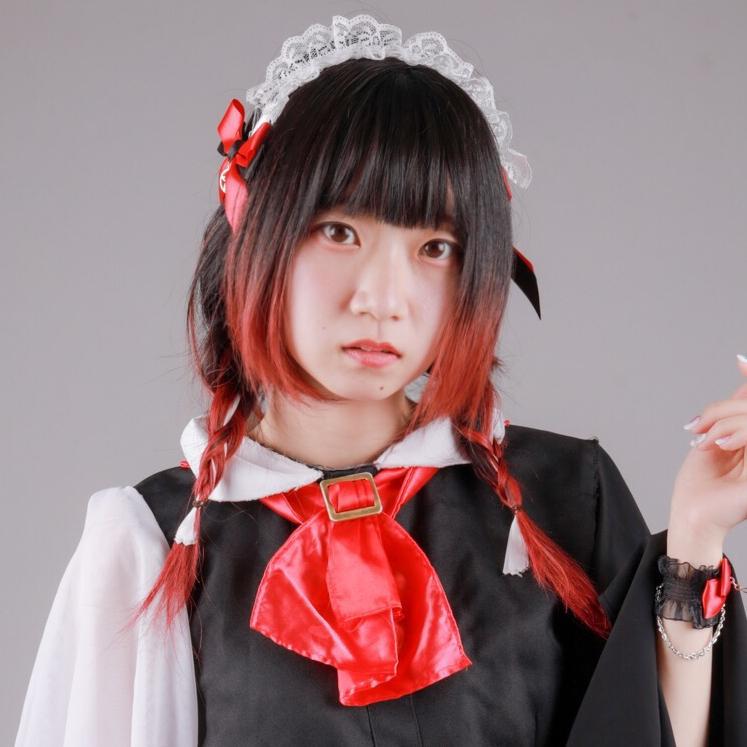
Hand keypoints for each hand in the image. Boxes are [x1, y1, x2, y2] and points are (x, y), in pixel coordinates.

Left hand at [669, 354, 746, 549]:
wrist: (693, 512)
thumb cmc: (702, 481)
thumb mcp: (715, 437)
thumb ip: (734, 411)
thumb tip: (743, 375)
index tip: (739, 362)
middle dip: (721, 410)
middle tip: (697, 427)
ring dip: (723, 423)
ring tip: (707, 441)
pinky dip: (734, 433)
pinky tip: (718, 445)